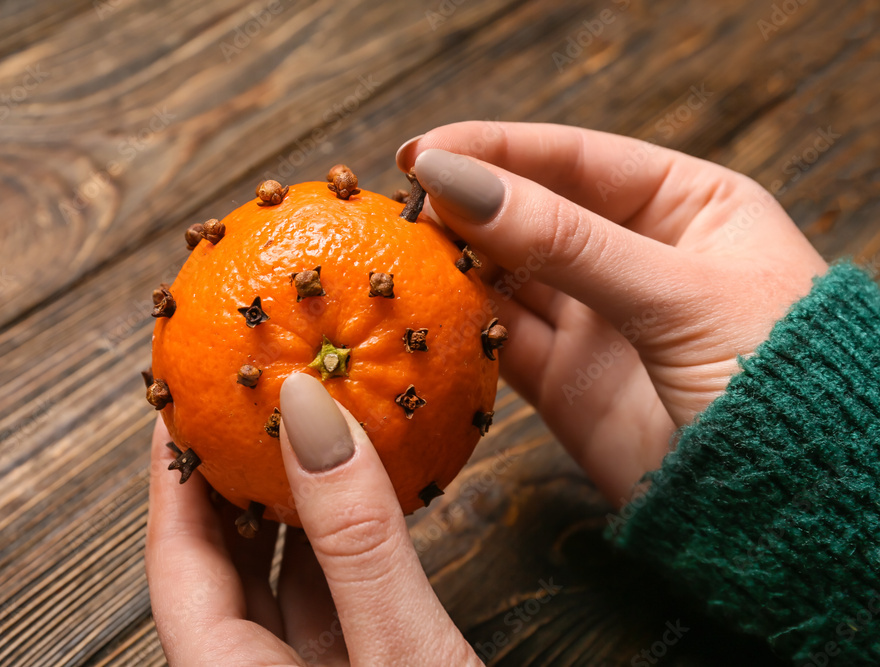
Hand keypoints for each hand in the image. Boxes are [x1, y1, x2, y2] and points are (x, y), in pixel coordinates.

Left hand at [145, 373, 480, 665]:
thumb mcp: (403, 650)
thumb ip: (355, 540)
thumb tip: (308, 410)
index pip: (174, 563)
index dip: (174, 477)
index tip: (181, 406)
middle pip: (220, 570)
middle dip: (230, 485)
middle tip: (242, 405)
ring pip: (280, 589)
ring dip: (292, 515)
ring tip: (303, 438)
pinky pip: (335, 606)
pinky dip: (342, 552)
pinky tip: (362, 503)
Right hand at [396, 122, 827, 504]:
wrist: (792, 505)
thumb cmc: (776, 376)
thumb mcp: (678, 293)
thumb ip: (568, 242)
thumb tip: (463, 186)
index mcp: (685, 205)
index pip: (576, 158)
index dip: (498, 148)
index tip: (425, 149)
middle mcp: (635, 255)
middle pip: (533, 213)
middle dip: (468, 204)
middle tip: (401, 201)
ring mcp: (598, 319)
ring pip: (509, 277)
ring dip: (457, 263)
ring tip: (400, 252)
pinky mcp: (568, 382)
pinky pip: (501, 340)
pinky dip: (462, 326)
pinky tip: (426, 310)